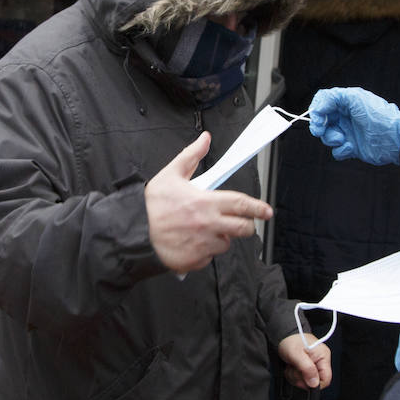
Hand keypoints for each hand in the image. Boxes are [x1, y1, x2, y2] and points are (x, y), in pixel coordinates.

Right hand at [144, 133, 271, 272]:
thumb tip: (205, 138)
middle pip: (243, 229)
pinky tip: (191, 243)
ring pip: (226, 244)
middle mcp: (209, 225)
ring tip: (202, 230)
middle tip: (239, 223)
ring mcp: (203, 245)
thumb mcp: (170, 174)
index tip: (267, 211)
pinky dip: (204, 252)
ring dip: (221, 238)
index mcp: (206, 203)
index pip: (242, 205)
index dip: (258, 208)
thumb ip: (191, 156)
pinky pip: (209, 257)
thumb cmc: (150, 205)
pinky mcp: (195, 260)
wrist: (132, 232)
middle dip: (245, 225)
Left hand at [277, 333, 332, 389]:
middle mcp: (321, 361)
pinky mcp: (307, 368)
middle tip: (294, 369)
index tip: (303, 379)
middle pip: (315, 382)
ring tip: (292, 367)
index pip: (326, 379)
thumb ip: (307, 368)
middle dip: (301, 379)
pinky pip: (302, 379)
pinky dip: (294, 376)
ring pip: (307, 382)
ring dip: (296, 377)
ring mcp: (314, 365)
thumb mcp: (296, 354)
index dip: (315, 383)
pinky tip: (292, 368)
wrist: (284, 336)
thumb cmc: (290, 341)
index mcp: (323, 356)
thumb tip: (315, 383)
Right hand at [308, 87, 399, 165]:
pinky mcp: (352, 147)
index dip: (316, 109)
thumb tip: (318, 107)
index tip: (317, 118)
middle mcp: (345, 116)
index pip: (323, 101)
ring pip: (327, 136)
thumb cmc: (379, 116)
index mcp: (346, 102)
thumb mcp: (356, 98)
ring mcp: (348, 132)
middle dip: (319, 126)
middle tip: (320, 131)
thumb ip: (334, 97)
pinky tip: (351, 148)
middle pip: (321, 120)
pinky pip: (336, 151)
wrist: (395, 139)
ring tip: (343, 139)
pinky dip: (341, 150)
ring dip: (331, 139)